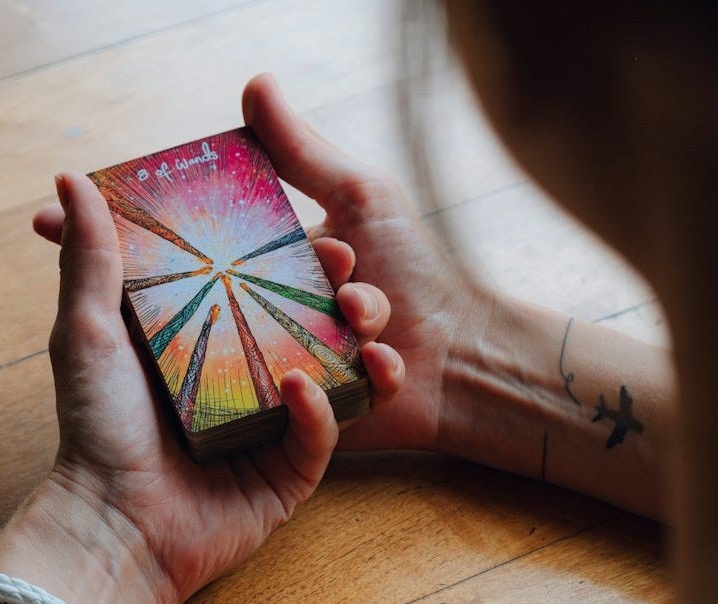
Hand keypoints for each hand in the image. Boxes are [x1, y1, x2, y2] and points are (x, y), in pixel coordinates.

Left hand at [21, 170, 401, 603]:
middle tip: (351, 267)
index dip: (286, 252)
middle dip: (334, 296)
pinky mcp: (286, 474)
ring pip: (327, 378)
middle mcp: (238, 382)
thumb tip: (69, 179)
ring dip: (347, 348)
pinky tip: (301, 388)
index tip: (310, 220)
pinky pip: (319, 437)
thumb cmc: (96, 427)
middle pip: (302, 327)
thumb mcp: (88, 332)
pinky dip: (317, 411)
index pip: (255, 286)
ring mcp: (267, 429)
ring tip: (358, 319)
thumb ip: (91, 257)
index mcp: (200, 344)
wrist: (113, 526)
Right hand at [242, 73, 491, 451]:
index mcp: (290, 262)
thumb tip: (255, 82)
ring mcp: (299, 360)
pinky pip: (317, 393)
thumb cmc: (417, 269)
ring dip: (343, 334)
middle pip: (261, 303)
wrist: (466, 354)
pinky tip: (389, 363)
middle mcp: (285, 310)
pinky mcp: (315, 407)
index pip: (251, 253)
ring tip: (376, 331)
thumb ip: (304, 151)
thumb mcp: (362, 196)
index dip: (288, 252)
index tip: (337, 252)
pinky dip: (363, 373)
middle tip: (349, 296)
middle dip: (314, 298)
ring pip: (291, 348)